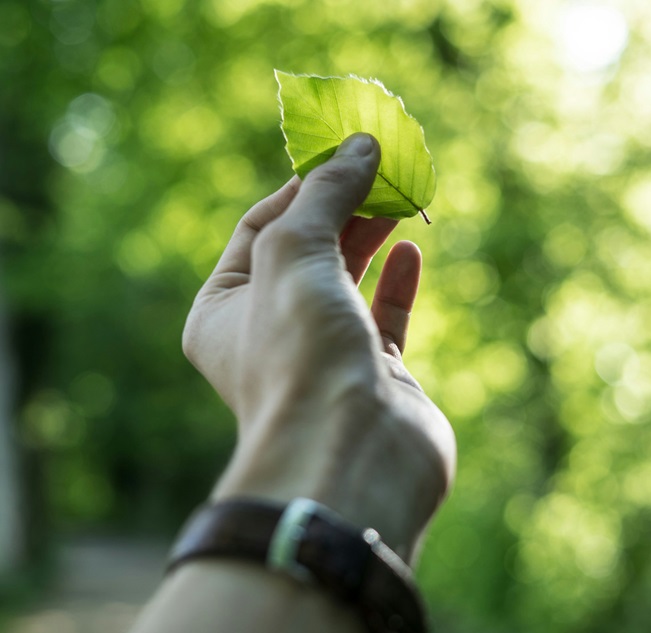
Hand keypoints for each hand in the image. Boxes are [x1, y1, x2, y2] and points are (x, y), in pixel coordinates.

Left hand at [183, 134, 454, 558]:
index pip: (256, 228)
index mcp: (221, 311)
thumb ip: (325, 193)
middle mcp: (266, 335)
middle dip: (340, 207)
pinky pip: (384, 318)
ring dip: (369, 238)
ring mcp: (322, 356)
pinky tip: (411, 250)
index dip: (298, 187)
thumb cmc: (299, 350)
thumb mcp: (295, 252)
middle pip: (305, 252)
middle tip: (378, 170)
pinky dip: (396, 282)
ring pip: (346, 282)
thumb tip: (361, 144)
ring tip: (398, 198)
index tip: (341, 154)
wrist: (351, 451)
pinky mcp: (373, 375)